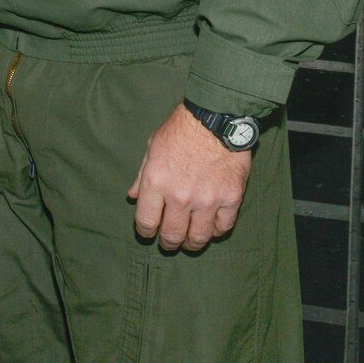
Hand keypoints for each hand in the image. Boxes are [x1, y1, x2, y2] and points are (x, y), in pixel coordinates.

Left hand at [127, 104, 252, 251]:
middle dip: (169, 243)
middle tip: (170, 244)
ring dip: (192, 244)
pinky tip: (211, 228)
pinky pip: (223, 227)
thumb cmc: (180, 130)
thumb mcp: (152, 148)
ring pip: (198, 237)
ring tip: (190, 242)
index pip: (146, 222)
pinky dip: (216, 231)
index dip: (146, 232)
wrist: (216, 118)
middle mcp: (180, 196)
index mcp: (156, 182)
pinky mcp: (230, 198)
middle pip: (172, 235)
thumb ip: (142, 176)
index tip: (149, 233)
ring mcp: (207, 200)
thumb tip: (133, 196)